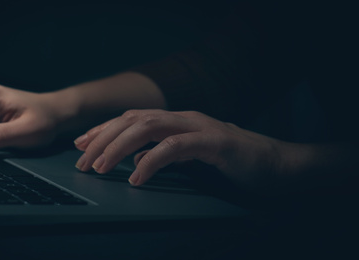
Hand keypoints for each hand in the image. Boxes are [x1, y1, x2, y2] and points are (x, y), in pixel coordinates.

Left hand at [74, 109, 283, 190]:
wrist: (277, 165)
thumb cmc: (233, 162)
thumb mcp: (191, 157)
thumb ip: (164, 154)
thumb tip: (135, 159)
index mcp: (177, 121)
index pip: (131, 119)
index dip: (104, 130)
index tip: (81, 145)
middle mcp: (185, 118)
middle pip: (133, 120)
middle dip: (103, 139)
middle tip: (82, 161)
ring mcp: (200, 127)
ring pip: (149, 127)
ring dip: (119, 147)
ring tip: (100, 167)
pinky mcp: (215, 142)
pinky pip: (176, 147)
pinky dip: (152, 161)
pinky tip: (137, 175)